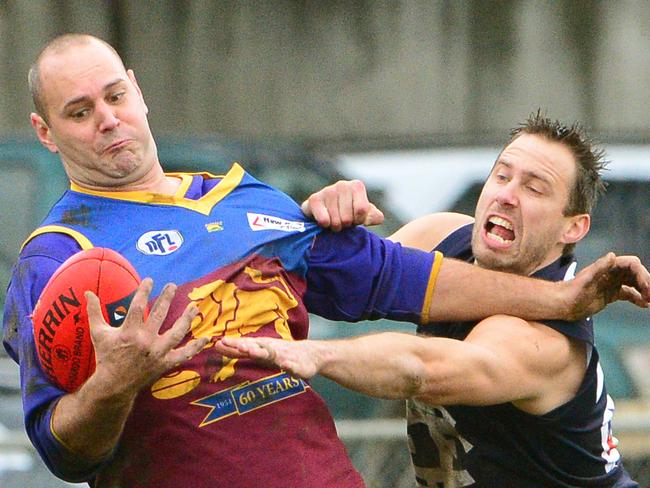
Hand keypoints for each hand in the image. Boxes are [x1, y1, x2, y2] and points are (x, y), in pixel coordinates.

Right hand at [86, 278, 208, 397]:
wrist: (114, 386)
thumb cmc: (106, 357)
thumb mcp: (98, 333)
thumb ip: (94, 312)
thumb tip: (87, 292)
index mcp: (128, 332)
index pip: (138, 306)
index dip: (144, 291)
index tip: (150, 280)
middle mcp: (145, 341)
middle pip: (159, 315)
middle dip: (167, 298)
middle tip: (173, 286)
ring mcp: (157, 352)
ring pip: (176, 332)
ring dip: (187, 319)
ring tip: (194, 307)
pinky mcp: (165, 363)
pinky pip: (183, 354)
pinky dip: (195, 347)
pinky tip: (206, 337)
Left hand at [214, 336, 319, 379]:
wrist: (311, 355)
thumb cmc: (282, 354)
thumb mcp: (262, 351)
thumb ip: (243, 350)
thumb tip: (219, 345)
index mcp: (262, 348)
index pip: (245, 346)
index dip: (232, 346)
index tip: (218, 343)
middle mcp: (272, 350)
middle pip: (256, 347)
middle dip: (244, 346)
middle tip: (232, 344)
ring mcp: (285, 357)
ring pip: (273, 355)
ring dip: (263, 352)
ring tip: (252, 352)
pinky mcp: (298, 366)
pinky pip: (293, 366)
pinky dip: (289, 366)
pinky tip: (286, 366)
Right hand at [301, 179, 383, 230]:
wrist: (323, 211)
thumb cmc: (347, 212)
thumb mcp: (364, 215)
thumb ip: (374, 217)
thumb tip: (377, 218)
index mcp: (357, 186)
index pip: (362, 210)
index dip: (359, 220)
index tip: (355, 219)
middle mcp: (342, 184)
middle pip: (348, 218)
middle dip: (346, 225)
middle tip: (343, 221)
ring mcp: (327, 190)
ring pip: (336, 221)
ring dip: (336, 227)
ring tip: (334, 221)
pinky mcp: (314, 199)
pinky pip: (323, 220)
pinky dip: (325, 225)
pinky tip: (324, 220)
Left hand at [563, 253, 649, 319]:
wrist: (563, 303)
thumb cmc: (573, 291)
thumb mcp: (586, 279)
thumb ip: (599, 267)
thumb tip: (612, 255)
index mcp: (607, 267)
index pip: (632, 265)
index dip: (642, 274)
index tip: (646, 287)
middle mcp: (611, 273)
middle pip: (636, 274)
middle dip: (646, 282)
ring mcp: (612, 284)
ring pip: (634, 284)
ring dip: (644, 290)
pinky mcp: (611, 294)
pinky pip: (629, 294)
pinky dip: (638, 298)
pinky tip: (645, 305)